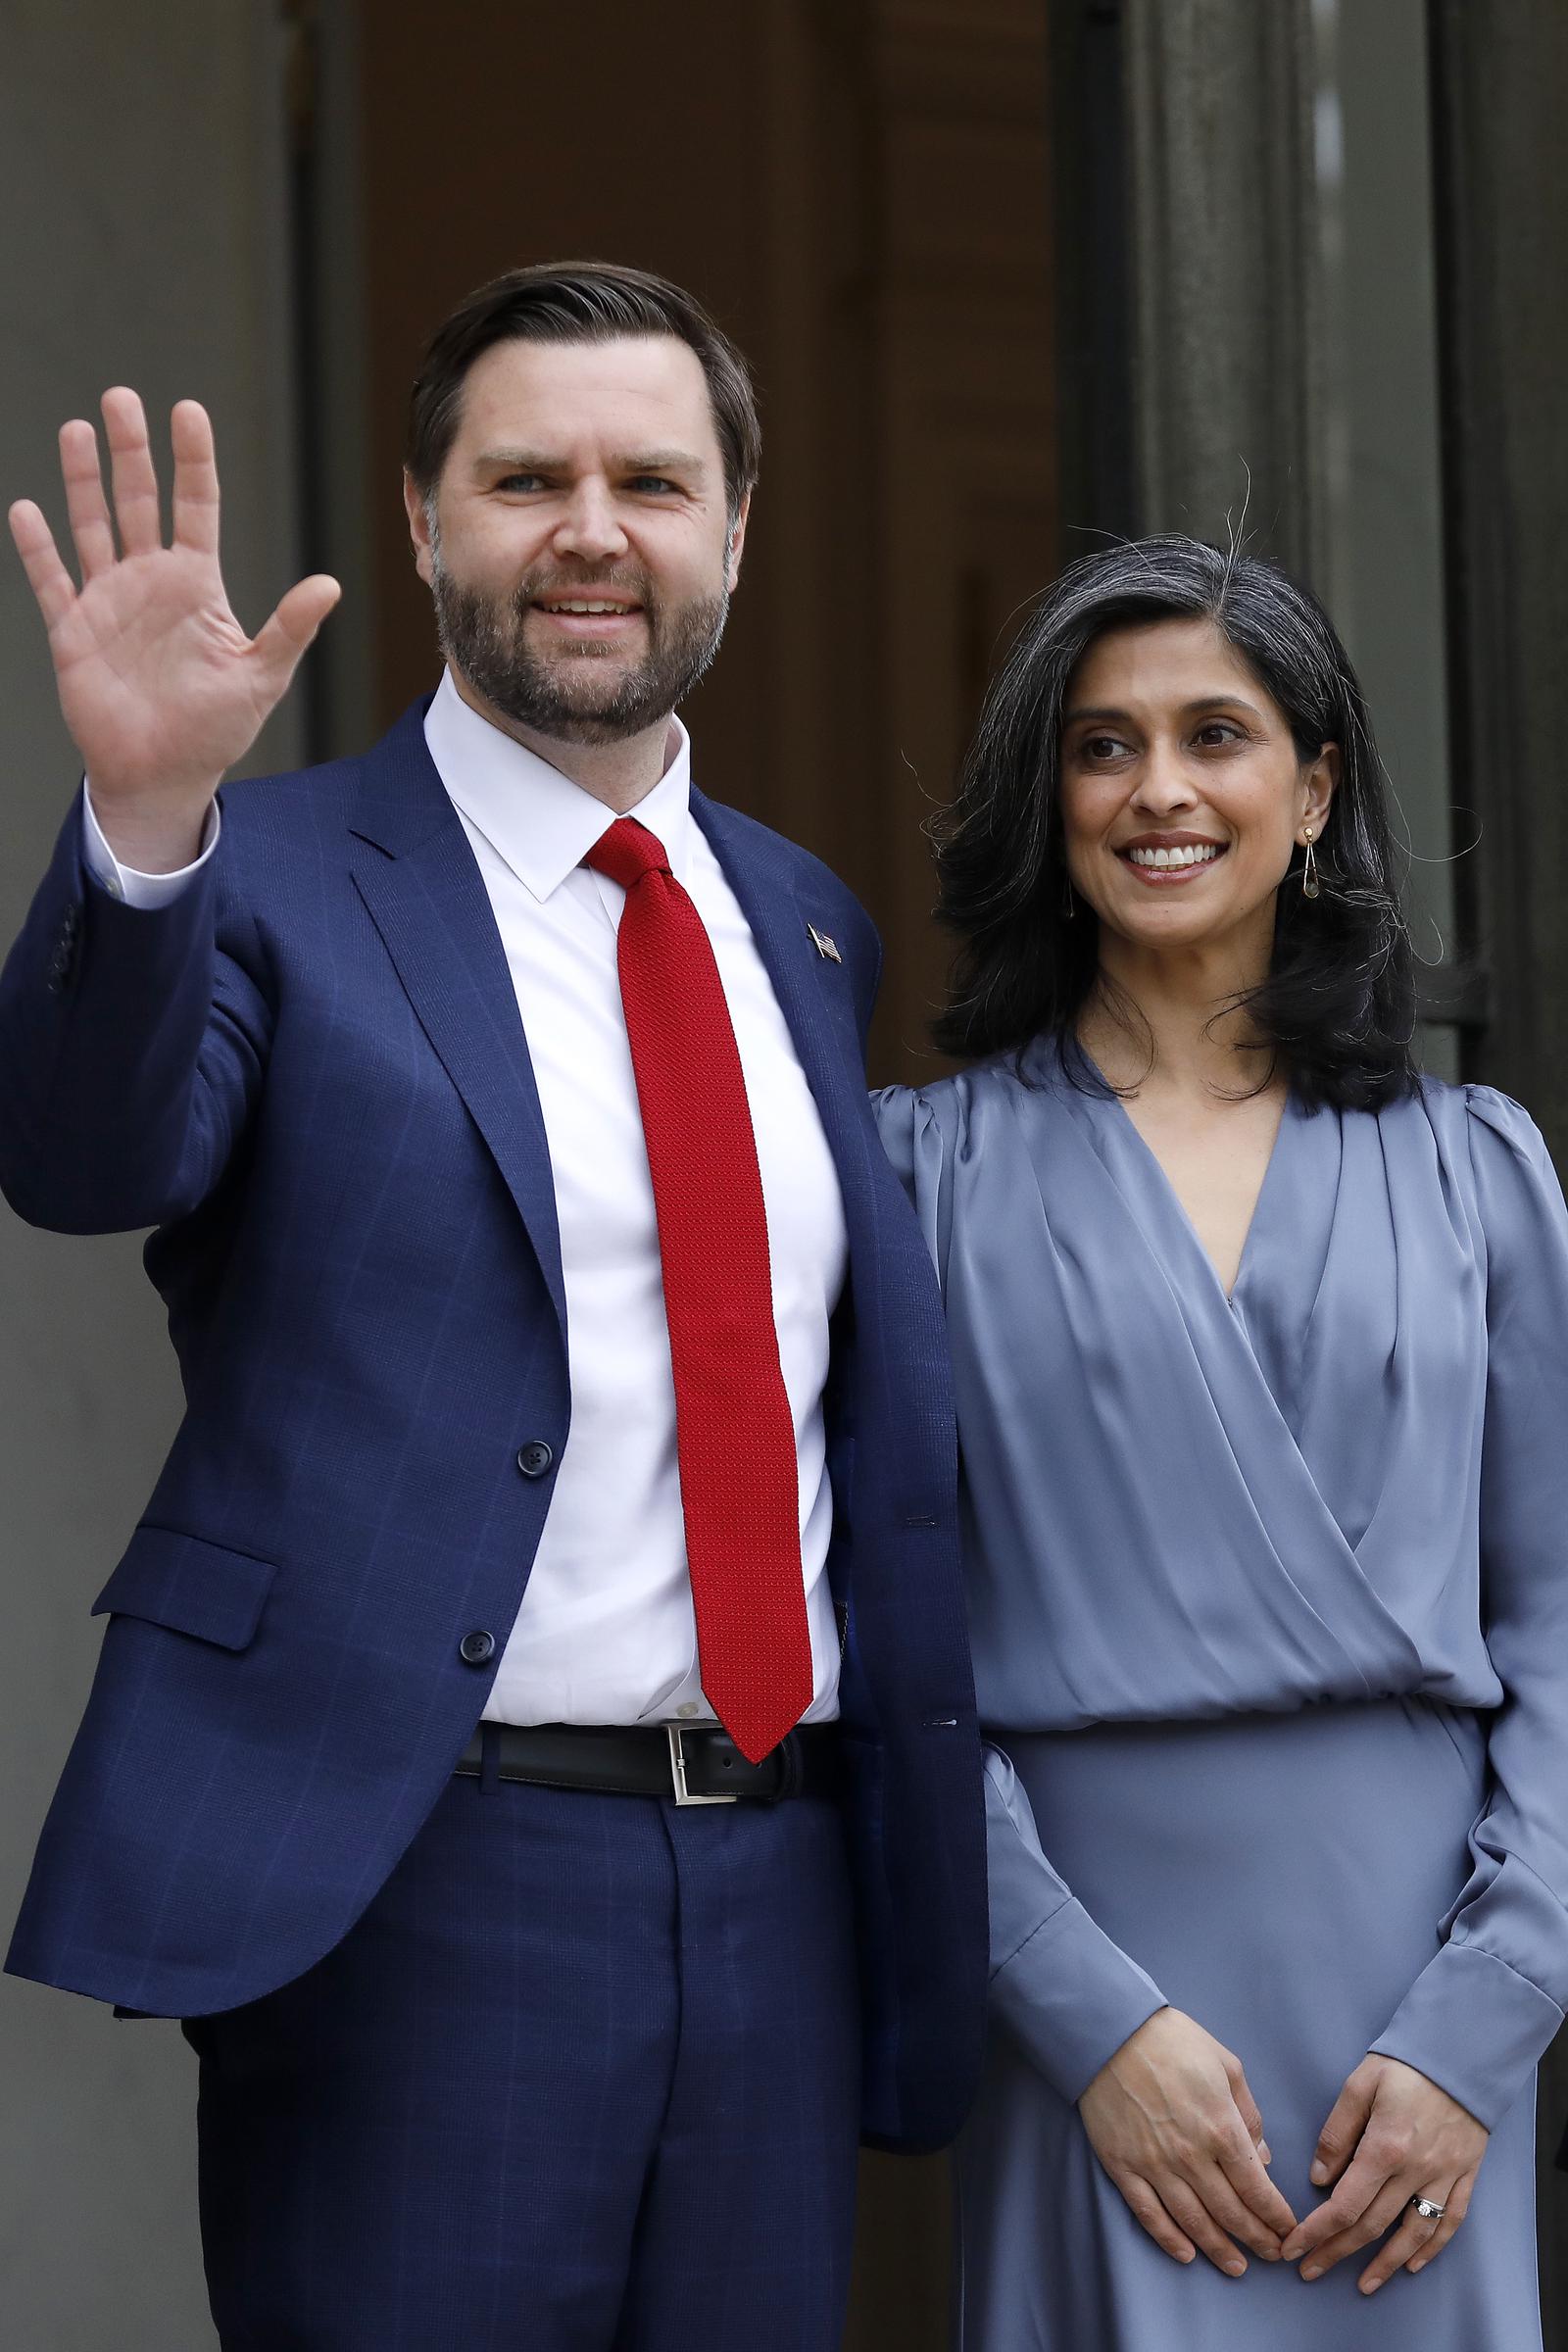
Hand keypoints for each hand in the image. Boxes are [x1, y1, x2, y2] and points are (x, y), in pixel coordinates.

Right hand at [7, 389, 338, 870]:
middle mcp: (150, 581)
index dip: (192, 460)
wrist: (163, 775)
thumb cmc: (215, 730)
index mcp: (197, 584)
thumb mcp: (261, 678)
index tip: (187, 410)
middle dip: (130, 451)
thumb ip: (289, 629)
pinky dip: (39, 548)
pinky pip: (52, 581)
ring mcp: (109, 602)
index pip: (196, 507)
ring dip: (84, 481)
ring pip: (92, 526)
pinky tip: (27, 510)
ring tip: (78, 430)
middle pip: (137, 501)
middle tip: (121, 398)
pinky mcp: (74, 632)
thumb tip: (330, 585)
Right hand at [1078, 2007, 1297, 2275]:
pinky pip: (1148, 2214)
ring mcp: (1154, 2164)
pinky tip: (1185, 2254)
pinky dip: (1168, 2239)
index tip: (1288, 2232)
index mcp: (1221, 2128)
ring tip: (1237, 2266)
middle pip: (1230, 2212)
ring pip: (1193, 2222)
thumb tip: (1263, 2157)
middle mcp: (1190, 2155)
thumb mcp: (1226, 2064)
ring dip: (1219, 2249)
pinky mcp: (1123, 2166)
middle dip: (1257, 2239)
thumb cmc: (1173, 2041)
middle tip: (1272, 2255)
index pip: (1257, 2188)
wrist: (1110, 2031)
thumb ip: (1249, 2113)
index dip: (1276, 2217)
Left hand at [1281, 2054, 1487, 2294]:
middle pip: (1372, 2225)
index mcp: (1384, 2148)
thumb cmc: (1404, 2064)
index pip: (1345, 2205)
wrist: (1461, 2053)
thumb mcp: (1359, 2086)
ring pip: (1413, 2233)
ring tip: (1362, 2284)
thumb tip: (1319, 2180)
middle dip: (1337, 2253)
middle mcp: (1416, 2171)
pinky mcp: (1465, 2176)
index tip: (1293, 2249)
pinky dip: (1431, 2248)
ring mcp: (1444, 2177)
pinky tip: (1412, 2264)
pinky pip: (1450, 2221)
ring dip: (1385, 2263)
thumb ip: (1337, 2134)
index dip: (1317, 2232)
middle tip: (1310, 2272)